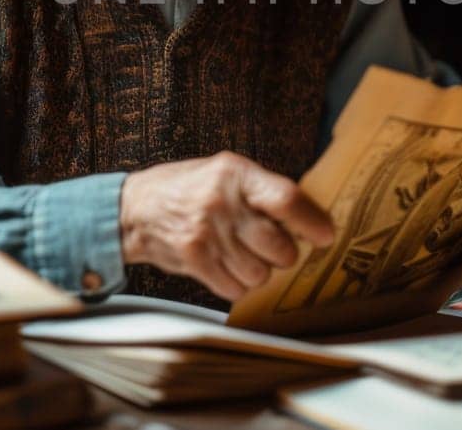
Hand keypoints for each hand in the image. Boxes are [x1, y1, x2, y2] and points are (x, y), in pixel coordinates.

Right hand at [119, 151, 334, 300]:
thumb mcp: (225, 172)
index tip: (324, 236)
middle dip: (284, 254)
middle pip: (278, 246)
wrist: (136, 209)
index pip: (286, 199)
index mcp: (235, 173)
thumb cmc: (190, 189)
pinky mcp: (194, 260)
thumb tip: (310, 217)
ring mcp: (206, 234)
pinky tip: (227, 267)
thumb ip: (261, 190)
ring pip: (259, 273)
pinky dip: (238, 285)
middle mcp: (221, 203)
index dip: (312, 222)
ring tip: (244, 256)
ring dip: (259, 272)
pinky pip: (235, 288)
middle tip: (275, 249)